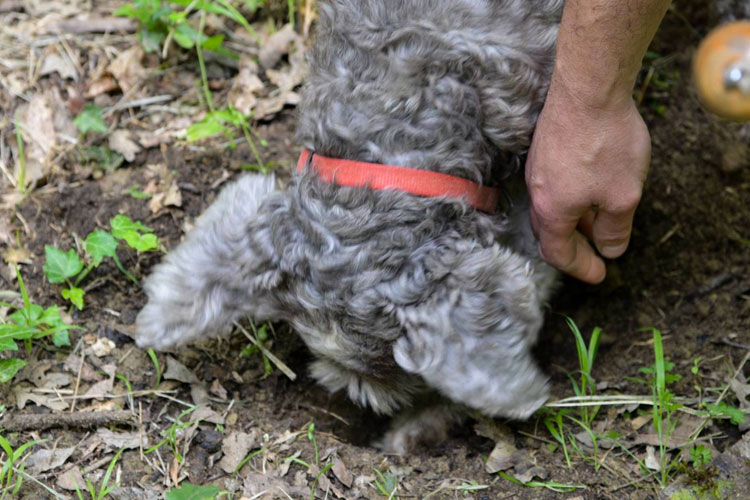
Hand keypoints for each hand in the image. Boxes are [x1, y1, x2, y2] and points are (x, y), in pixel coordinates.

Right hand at [525, 79, 650, 283]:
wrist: (588, 88)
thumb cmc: (605, 143)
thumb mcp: (623, 196)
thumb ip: (616, 229)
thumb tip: (611, 249)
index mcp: (552, 211)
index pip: (559, 253)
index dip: (581, 268)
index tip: (601, 275)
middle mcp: (537, 192)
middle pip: (550, 232)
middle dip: (575, 246)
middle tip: (598, 253)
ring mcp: (537, 167)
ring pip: (552, 206)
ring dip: (575, 221)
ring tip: (601, 221)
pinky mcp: (544, 147)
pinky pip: (553, 185)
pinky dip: (571, 198)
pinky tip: (593, 188)